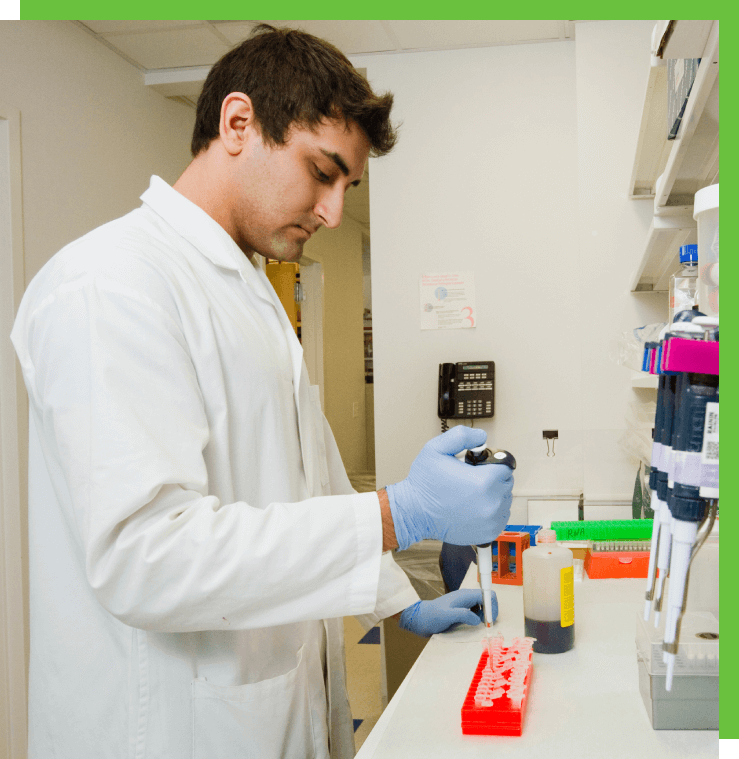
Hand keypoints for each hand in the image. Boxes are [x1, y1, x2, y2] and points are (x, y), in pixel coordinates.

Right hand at [385, 426, 512, 549]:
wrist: (413, 513)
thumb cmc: (424, 484)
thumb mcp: (436, 448)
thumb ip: (462, 436)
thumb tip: (482, 438)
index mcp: (483, 482)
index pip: (506, 466)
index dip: (492, 463)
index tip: (478, 466)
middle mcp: (491, 503)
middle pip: (506, 483)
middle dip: (493, 478)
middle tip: (472, 479)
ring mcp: (491, 521)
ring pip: (505, 500)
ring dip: (493, 495)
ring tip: (471, 494)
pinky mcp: (488, 533)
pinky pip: (501, 517)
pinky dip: (491, 511)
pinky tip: (473, 507)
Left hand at [398, 589, 495, 637]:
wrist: (420, 618)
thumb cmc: (432, 616)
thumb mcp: (447, 616)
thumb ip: (463, 615)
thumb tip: (477, 619)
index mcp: (465, 595)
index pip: (487, 595)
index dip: (492, 607)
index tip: (489, 620)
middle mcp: (466, 597)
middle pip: (486, 599)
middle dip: (490, 611)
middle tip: (486, 624)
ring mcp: (463, 603)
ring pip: (482, 606)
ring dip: (484, 615)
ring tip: (479, 625)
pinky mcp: (461, 610)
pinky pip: (475, 612)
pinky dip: (478, 618)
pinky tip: (472, 625)